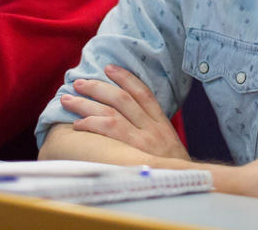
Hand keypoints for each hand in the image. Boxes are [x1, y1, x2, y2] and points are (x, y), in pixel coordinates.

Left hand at [60, 64, 189, 160]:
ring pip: (110, 113)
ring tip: (68, 100)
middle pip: (122, 99)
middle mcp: (153, 128)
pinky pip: (109, 131)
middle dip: (97, 88)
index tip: (108, 68)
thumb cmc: (171, 170)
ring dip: (86, 104)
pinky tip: (78, 124)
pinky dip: (91, 124)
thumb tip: (127, 119)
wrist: (189, 188)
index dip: (125, 78)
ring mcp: (142, 141)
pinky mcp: (132, 153)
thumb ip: (151, 130)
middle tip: (78, 82)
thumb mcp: (167, 145)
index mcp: (161, 124)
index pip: (143, 93)